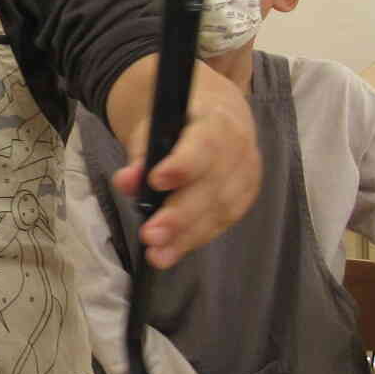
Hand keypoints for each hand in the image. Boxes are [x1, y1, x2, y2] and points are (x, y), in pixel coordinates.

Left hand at [111, 66, 260, 269]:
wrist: (218, 117)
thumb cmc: (179, 123)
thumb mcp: (154, 128)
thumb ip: (141, 155)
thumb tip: (126, 182)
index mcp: (216, 122)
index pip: (204, 145)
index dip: (182, 165)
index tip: (156, 181)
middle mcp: (239, 151)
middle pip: (213, 187)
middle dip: (180, 215)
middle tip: (150, 235)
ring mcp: (247, 177)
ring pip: (219, 212)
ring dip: (186, 237)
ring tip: (157, 256)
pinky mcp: (245, 198)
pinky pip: (221, 223)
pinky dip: (194, 239)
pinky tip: (171, 252)